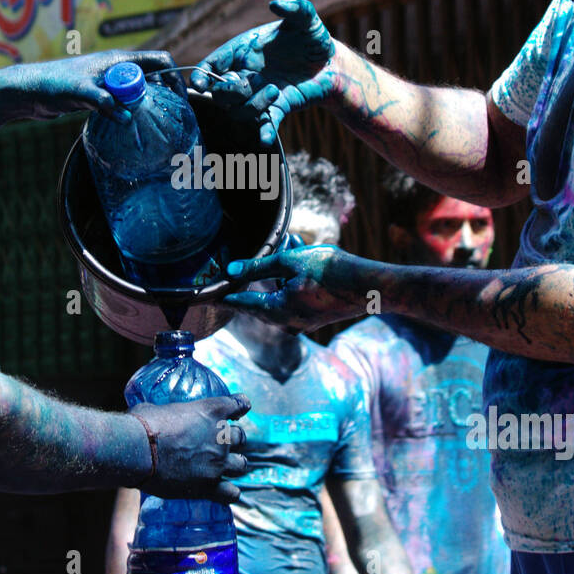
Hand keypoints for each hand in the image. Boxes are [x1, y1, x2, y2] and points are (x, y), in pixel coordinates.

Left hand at [18, 49, 175, 121]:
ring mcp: (109, 81)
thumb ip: (103, 102)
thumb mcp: (80, 92)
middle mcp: (117, 68)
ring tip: (158, 124)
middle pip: (154, 76)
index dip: (174, 76)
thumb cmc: (52, 84)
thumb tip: (126, 117)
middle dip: (166, 93)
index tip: (181, 99)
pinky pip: (126, 100)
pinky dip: (134, 110)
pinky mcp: (101, 94)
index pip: (159, 60)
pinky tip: (134, 125)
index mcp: (118, 60)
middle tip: (173, 117)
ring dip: (150, 103)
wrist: (30, 91)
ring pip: (140, 89)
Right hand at [130, 394, 250, 501]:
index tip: (241, 407)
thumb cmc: (143, 424)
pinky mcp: (208, 486)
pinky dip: (230, 493)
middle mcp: (220, 437)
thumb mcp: (159, 408)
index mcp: (211, 411)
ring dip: (235, 464)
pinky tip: (225, 492)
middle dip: (232, 439)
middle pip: (240, 437)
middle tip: (220, 443)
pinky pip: (231, 493)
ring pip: (242, 465)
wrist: (137, 451)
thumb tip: (158, 415)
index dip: (241, 405)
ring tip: (224, 467)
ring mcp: (217, 463)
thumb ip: (169, 413)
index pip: (238, 404)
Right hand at [190, 0, 337, 144]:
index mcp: (243, 52)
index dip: (203, 75)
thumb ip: (295, 7)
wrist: (331, 62)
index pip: (213, 65)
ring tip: (275, 91)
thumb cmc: (311, 37)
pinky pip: (265, 123)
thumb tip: (277, 4)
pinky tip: (265, 139)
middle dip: (228, 91)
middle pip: (220, 93)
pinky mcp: (277, 108)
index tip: (201, 83)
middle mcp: (246, 75)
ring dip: (252, 105)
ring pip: (239, 110)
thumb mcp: (305, 19)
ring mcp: (259, 94)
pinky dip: (264, 131)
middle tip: (252, 82)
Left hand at [224, 245, 369, 331]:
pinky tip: (298, 263)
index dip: (222, 297)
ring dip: (276, 277)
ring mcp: (301, 324)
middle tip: (240, 268)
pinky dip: (290, 284)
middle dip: (253, 280)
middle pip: (258, 302)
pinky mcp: (313, 319)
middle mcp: (286, 323)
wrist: (369, 286)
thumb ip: (258, 266)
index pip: (241, 303)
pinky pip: (292, 302)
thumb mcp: (290, 262)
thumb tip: (231, 270)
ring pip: (277, 299)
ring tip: (287, 249)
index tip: (204, 297)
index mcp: (277, 311)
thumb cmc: (331, 271)